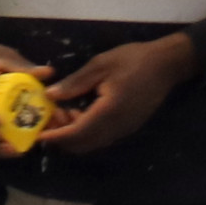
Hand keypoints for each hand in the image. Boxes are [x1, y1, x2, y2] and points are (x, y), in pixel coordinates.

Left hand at [34, 34, 201, 155]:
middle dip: (63, 138)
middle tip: (49, 120)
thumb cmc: (133, 60)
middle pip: (83, 144)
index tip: (38, 134)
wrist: (167, 64)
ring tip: (62, 114)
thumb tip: (50, 96)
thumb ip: (74, 83)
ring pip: (93, 143)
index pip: (77, 133)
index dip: (57, 136)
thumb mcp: (100, 65)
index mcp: (109, 111)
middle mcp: (117, 127)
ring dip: (75, 136)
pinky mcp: (128, 128)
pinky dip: (87, 133)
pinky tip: (79, 114)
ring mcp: (124, 130)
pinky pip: (102, 138)